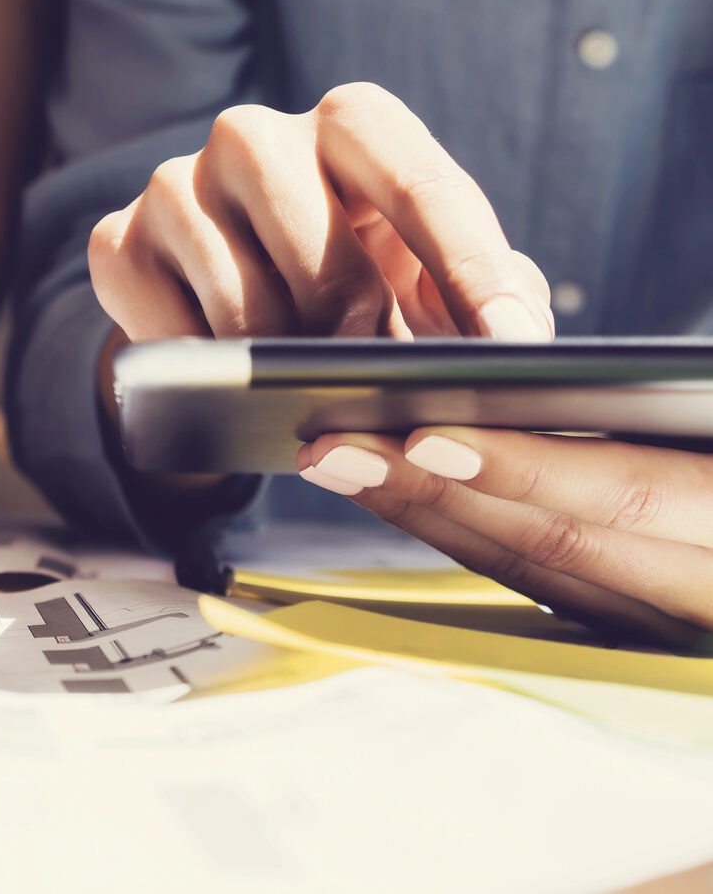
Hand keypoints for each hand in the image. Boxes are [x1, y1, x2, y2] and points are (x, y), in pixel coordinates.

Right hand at [89, 85, 553, 342]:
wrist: (230, 310)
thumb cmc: (352, 282)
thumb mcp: (424, 275)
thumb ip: (483, 289)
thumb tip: (514, 338)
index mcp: (347, 122)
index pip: (415, 180)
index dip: (469, 267)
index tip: (515, 342)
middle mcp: (251, 134)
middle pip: (315, 235)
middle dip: (353, 314)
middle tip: (371, 363)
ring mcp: (173, 184)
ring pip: (239, 295)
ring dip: (283, 355)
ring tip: (305, 380)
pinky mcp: (116, 244)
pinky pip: (172, 333)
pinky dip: (214, 376)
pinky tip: (232, 384)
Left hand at [296, 427, 712, 644]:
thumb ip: (677, 405)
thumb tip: (545, 380)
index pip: (629, 502)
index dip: (525, 470)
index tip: (429, 432)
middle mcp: (704, 592)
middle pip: (555, 548)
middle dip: (436, 498)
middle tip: (333, 446)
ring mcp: (674, 627)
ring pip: (535, 574)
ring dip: (430, 520)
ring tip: (341, 463)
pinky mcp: (646, 629)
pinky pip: (546, 586)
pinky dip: (471, 539)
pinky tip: (406, 496)